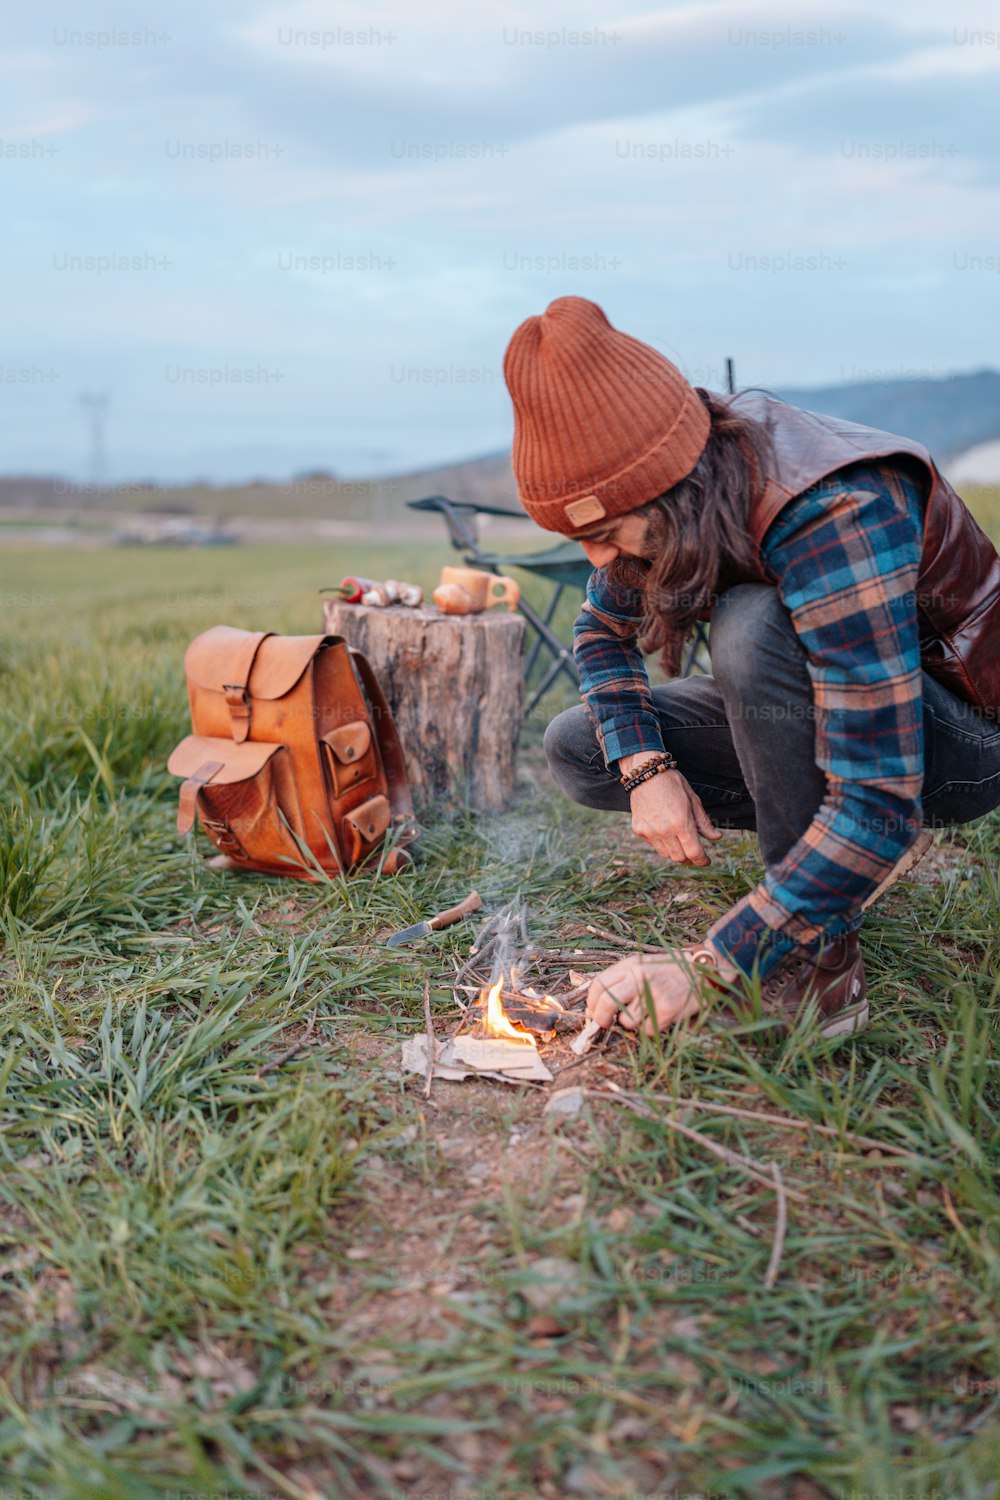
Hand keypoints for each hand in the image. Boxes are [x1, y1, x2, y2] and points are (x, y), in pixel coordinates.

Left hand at [586, 942, 739, 1037]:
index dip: (591, 1003)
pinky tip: (660, 1017)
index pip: (599, 984)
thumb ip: (623, 979)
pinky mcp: (667, 1010)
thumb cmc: (671, 970)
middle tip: (603, 1025)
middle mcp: (640, 976)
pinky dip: (650, 1029)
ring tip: (646, 1013)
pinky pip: (646, 1030)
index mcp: (631, 964)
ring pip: (627, 1021)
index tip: (593, 1012)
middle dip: (600, 1019)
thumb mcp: (644, 964)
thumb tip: (597, 1004)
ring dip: (632, 1023)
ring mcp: (653, 993)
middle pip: (606, 1003)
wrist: (705, 970)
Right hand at [619, 757, 722, 865]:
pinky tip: (665, 830)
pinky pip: (654, 845)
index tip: (706, 861)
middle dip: (690, 859)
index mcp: (681, 823)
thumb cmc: (672, 783)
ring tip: (680, 841)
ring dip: (676, 852)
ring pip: (666, 854)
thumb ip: (704, 822)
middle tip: (695, 854)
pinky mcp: (639, 830)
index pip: (694, 853)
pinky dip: (662, 843)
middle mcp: (664, 831)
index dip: (702, 860)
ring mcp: (649, 832)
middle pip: (680, 858)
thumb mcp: (693, 800)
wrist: (645, 773)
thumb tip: (716, 837)